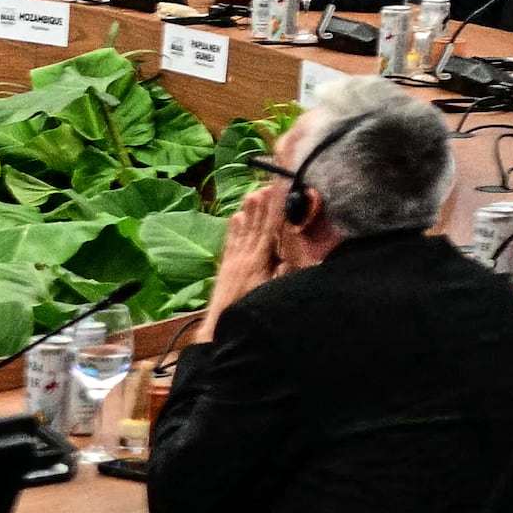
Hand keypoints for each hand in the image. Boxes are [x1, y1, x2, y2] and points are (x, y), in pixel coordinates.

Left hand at [203, 169, 290, 323]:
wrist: (219, 327)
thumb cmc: (248, 311)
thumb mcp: (269, 292)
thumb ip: (282, 273)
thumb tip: (293, 254)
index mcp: (259, 261)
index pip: (270, 229)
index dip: (274, 210)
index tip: (278, 192)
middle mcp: (245, 256)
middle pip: (256, 226)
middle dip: (262, 205)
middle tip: (265, 185)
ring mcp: (234, 261)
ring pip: (243, 231)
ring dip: (248, 212)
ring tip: (251, 194)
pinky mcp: (226, 267)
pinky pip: (230, 243)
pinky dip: (233, 230)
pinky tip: (233, 217)